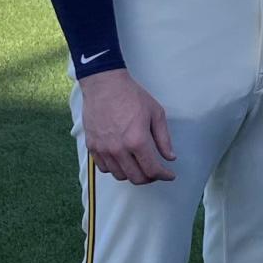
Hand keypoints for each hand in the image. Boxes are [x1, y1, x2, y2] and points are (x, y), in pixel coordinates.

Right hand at [79, 68, 176, 184]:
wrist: (104, 84)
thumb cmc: (132, 96)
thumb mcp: (156, 113)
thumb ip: (164, 139)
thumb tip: (170, 157)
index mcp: (137, 140)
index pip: (152, 170)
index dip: (164, 175)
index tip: (169, 175)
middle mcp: (119, 149)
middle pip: (136, 178)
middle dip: (150, 178)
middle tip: (156, 171)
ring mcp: (103, 149)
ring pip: (120, 176)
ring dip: (132, 175)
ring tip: (139, 166)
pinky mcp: (92, 146)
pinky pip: (104, 168)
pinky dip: (116, 169)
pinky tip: (123, 161)